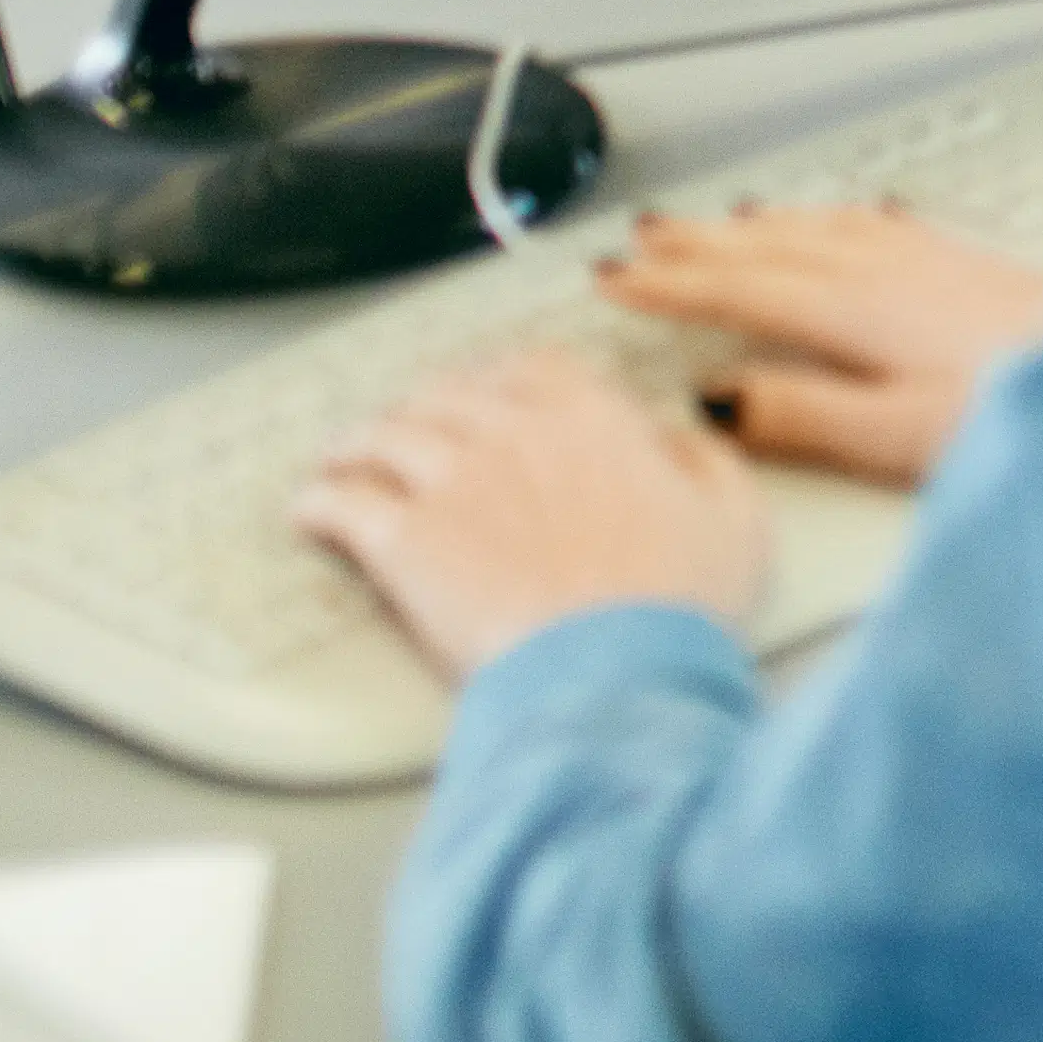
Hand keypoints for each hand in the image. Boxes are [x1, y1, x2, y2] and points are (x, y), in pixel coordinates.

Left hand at [295, 344, 767, 680]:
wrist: (612, 674)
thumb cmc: (678, 607)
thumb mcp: (733, 517)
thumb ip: (702, 459)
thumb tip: (675, 435)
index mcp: (594, 418)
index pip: (537, 367)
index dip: (507, 376)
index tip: (494, 390)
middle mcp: (514, 431)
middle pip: (449, 393)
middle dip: (426, 403)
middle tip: (411, 422)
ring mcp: (451, 480)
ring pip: (384, 434)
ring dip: (358, 441)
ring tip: (341, 455)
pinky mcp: (402, 541)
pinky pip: (342, 502)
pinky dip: (319, 501)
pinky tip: (309, 510)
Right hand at [602, 203, 1042, 487]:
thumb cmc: (1017, 408)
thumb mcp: (895, 435)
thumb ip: (802, 415)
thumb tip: (717, 397)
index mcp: (854, 310)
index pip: (740, 290)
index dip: (671, 286)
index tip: (616, 281)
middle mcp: (886, 272)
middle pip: (770, 247)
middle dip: (698, 243)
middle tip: (639, 240)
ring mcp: (928, 260)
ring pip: (817, 226)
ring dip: (757, 224)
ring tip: (713, 223)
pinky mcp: (966, 262)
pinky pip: (871, 222)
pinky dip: (831, 216)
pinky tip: (838, 216)